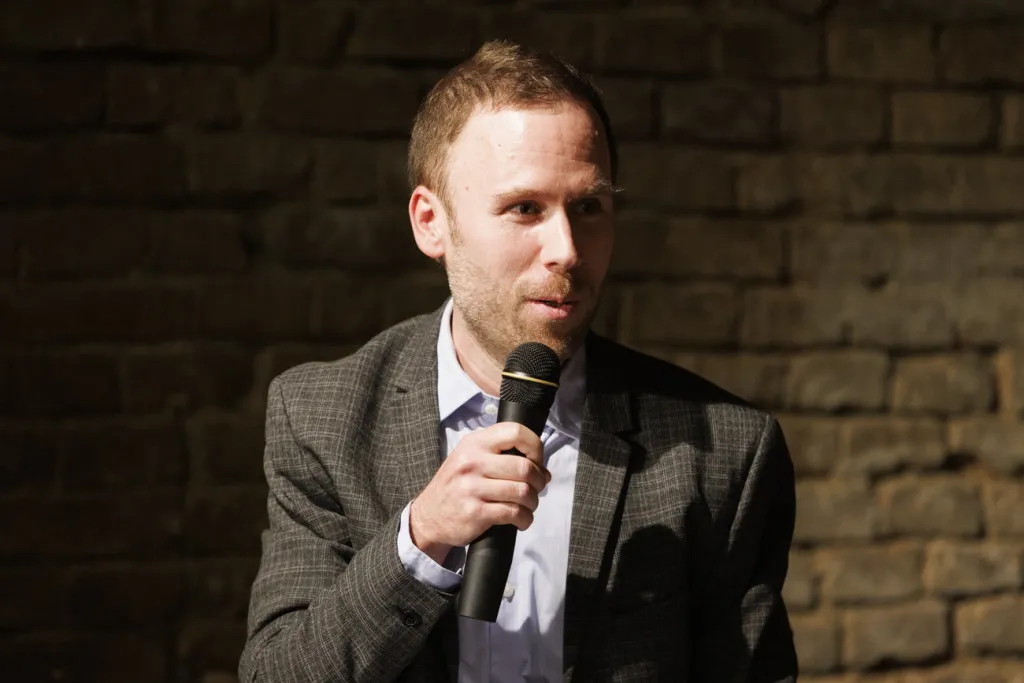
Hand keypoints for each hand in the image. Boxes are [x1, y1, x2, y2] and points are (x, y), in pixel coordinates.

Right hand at [408, 422, 549, 563]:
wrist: (428, 517)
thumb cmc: (456, 486)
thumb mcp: (471, 459)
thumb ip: (504, 458)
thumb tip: (544, 471)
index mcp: (474, 443)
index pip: (515, 432)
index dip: (535, 447)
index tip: (537, 461)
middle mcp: (472, 462)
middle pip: (524, 467)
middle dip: (538, 481)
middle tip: (536, 489)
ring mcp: (472, 488)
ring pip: (523, 492)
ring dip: (533, 502)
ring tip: (528, 506)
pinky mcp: (476, 512)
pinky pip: (514, 513)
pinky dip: (525, 519)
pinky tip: (521, 520)